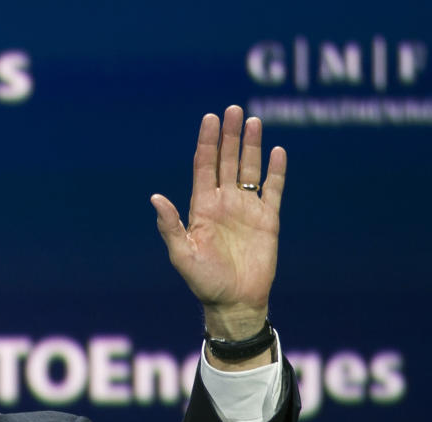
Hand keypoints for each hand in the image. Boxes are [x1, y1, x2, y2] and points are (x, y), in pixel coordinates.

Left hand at [150, 105, 286, 342]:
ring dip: (251, 146)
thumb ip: (170, 226)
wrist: (234, 302)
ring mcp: (246, 209)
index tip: (210, 118)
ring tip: (253, 121)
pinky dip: (276, 171)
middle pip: (227, 161)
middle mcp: (223, 203)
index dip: (207, 143)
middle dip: (230, 136)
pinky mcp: (268, 220)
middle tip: (233, 110)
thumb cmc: (204, 282)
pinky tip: (277, 151)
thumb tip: (155, 198)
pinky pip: (273, 190)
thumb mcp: (182, 255)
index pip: (204, 167)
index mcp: (201, 208)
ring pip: (249, 170)